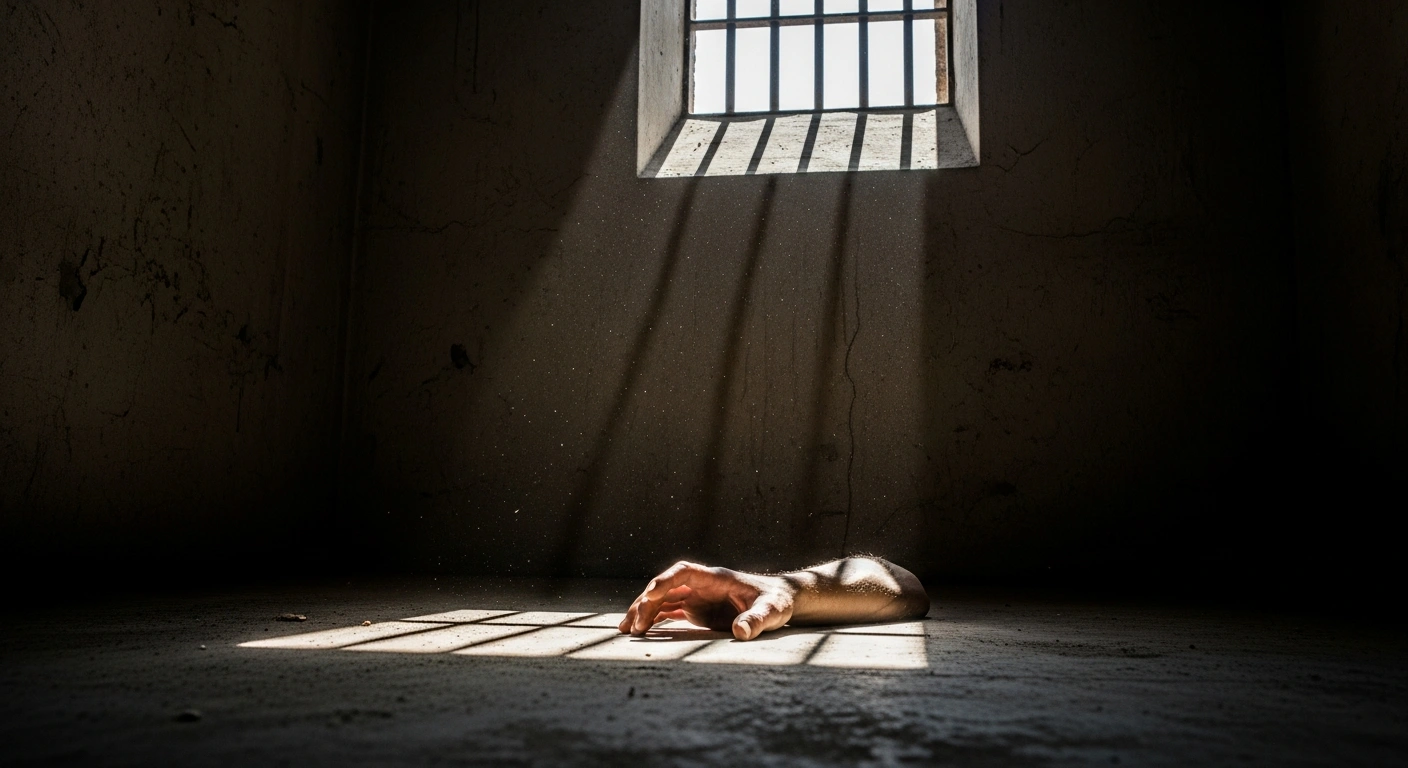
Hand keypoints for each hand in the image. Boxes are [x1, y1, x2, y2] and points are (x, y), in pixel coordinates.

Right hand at [618, 561, 798, 640]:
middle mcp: (701, 585)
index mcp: (715, 578)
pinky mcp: (697, 611)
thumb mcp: (771, 611)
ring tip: (627, 630)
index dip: (664, 581)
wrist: (780, 601)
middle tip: (635, 626)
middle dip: (647, 603)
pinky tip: (641, 632)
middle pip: (666, 588)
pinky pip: (669, 612)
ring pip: (663, 600)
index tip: (649, 593)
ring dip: (644, 612)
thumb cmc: (777, 602)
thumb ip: (757, 620)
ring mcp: (697, 597)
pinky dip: (654, 620)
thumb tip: (741, 633)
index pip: (683, 572)